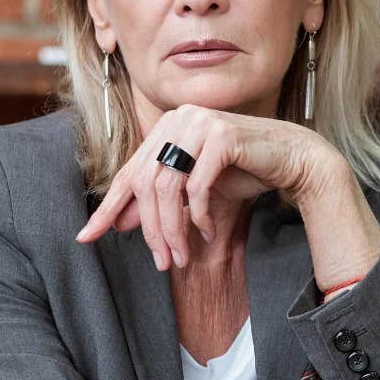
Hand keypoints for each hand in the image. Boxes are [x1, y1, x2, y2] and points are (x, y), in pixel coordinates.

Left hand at [74, 104, 344, 268]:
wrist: (293, 159)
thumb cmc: (245, 171)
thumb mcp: (195, 190)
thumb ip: (160, 201)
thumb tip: (118, 223)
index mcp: (167, 125)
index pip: (130, 172)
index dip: (108, 207)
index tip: (86, 237)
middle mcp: (179, 118)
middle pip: (146, 183)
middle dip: (150, 229)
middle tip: (162, 262)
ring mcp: (200, 122)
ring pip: (167, 187)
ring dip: (172, 229)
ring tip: (181, 256)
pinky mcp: (222, 135)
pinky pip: (196, 186)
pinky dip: (198, 216)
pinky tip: (205, 234)